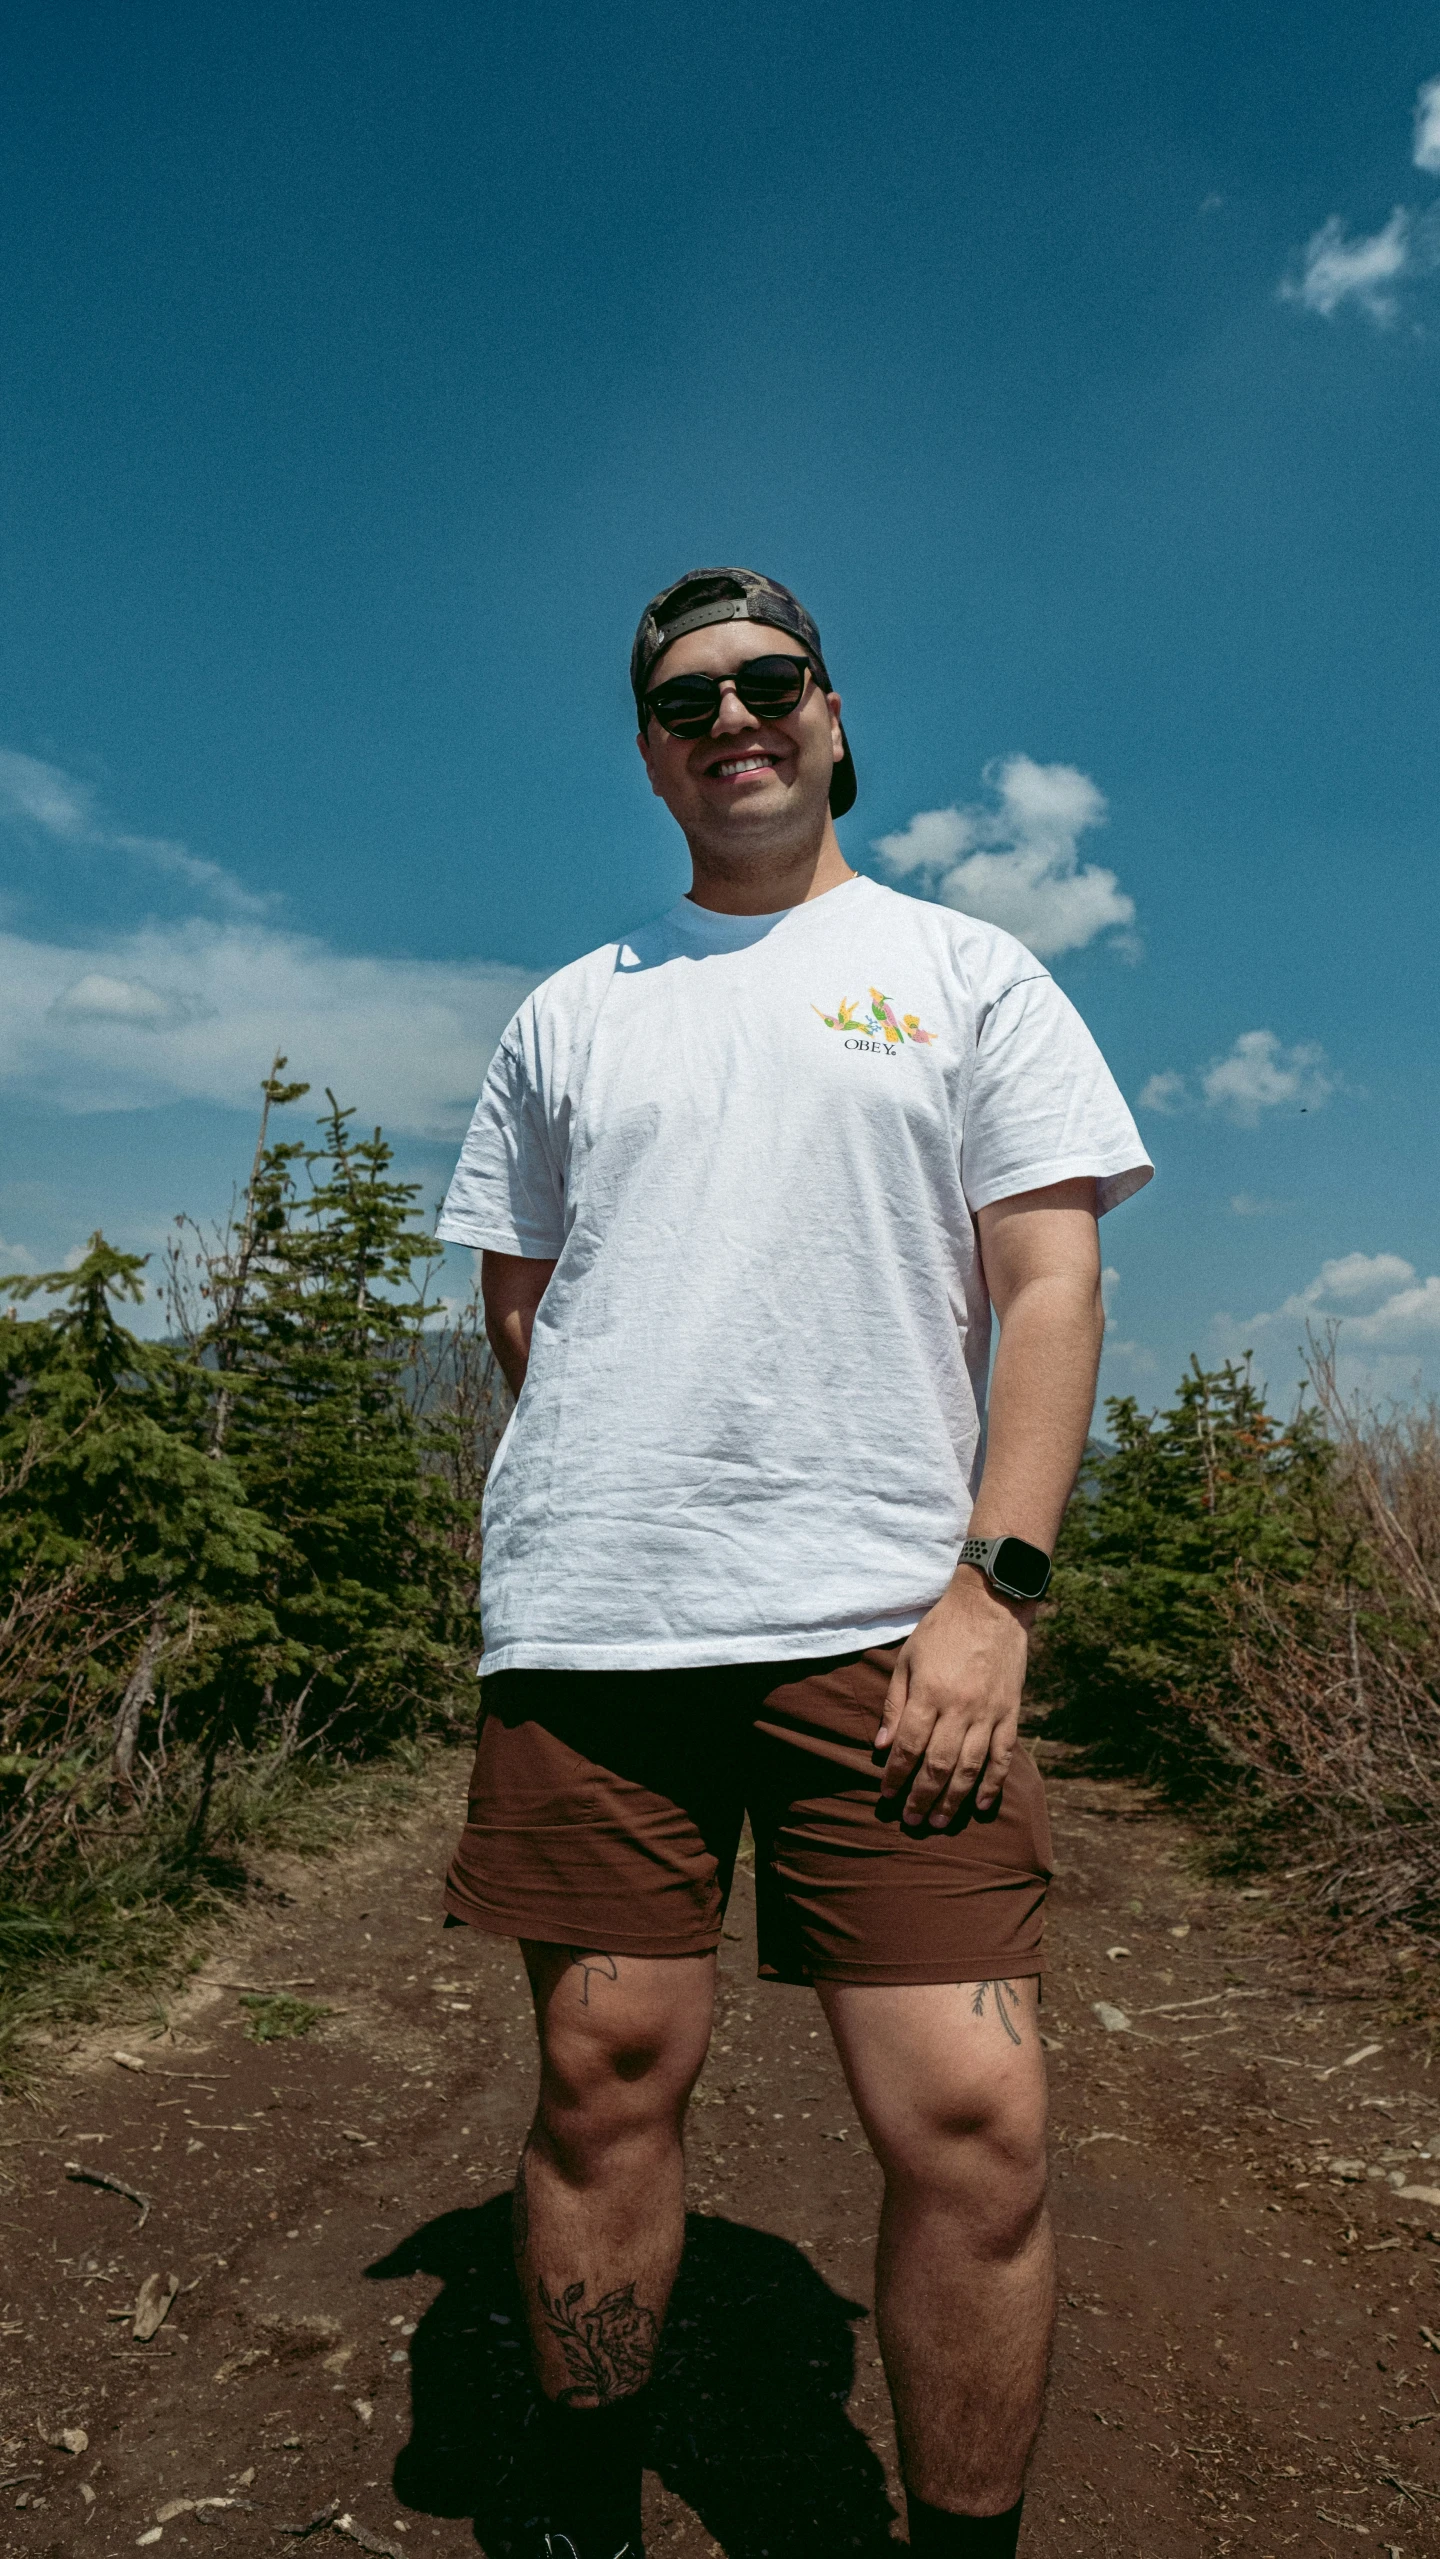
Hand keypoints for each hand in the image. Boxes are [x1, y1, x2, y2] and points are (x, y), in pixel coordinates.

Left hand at [875, 1568, 1032, 1826]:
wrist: (992, 1606)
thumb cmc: (942, 1630)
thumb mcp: (908, 1658)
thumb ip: (895, 1703)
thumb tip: (881, 1746)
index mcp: (930, 1693)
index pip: (909, 1746)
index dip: (896, 1776)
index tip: (886, 1797)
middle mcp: (960, 1708)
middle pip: (938, 1765)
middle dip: (922, 1798)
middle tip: (911, 1821)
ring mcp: (989, 1712)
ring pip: (970, 1767)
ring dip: (953, 1800)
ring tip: (939, 1822)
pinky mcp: (1011, 1712)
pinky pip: (1004, 1755)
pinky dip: (993, 1783)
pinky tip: (980, 1804)